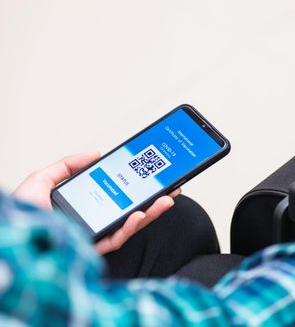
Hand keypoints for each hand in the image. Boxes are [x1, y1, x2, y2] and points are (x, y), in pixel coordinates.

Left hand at [12, 152, 180, 254]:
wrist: (8, 237)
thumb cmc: (17, 216)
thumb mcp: (42, 179)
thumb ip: (69, 165)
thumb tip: (95, 153)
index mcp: (82, 206)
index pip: (115, 195)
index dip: (135, 185)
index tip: (150, 173)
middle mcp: (91, 222)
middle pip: (128, 210)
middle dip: (153, 198)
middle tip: (171, 187)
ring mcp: (92, 236)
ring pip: (129, 226)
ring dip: (151, 212)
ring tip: (166, 199)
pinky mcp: (90, 249)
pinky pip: (116, 238)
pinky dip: (130, 226)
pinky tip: (141, 214)